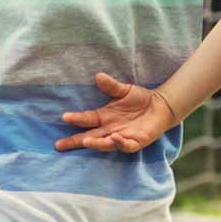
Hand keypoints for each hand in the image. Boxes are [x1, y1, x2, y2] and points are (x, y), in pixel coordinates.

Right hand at [53, 72, 178, 153]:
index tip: (64, 117)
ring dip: (96, 143)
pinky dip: (120, 143)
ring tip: (86, 141)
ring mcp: (122, 136)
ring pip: (105, 144)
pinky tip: (115, 138)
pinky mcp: (136, 142)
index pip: (87, 120)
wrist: (161, 106)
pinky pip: (126, 145)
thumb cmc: (140, 99)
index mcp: (104, 117)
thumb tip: (98, 76)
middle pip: (89, 137)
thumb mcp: (124, 90)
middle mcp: (110, 129)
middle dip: (74, 141)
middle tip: (59, 145)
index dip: (76, 119)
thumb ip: (111, 85)